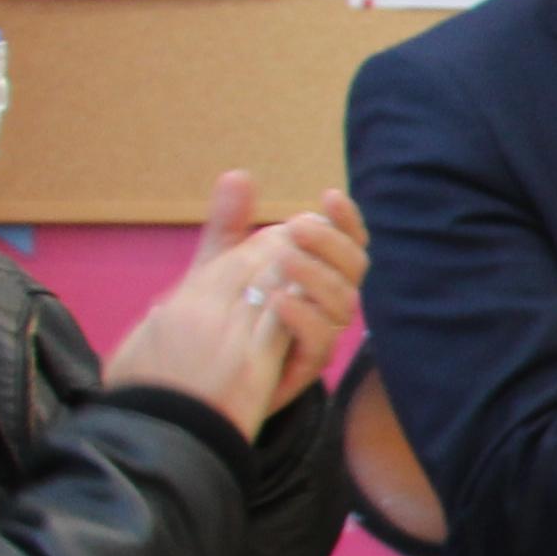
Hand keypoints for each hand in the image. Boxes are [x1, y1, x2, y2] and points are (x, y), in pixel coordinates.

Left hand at [104, 173, 362, 433]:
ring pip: (344, 302)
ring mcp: (320, 333)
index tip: (328, 197)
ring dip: (317, 275)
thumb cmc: (223, 317)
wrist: (201, 380)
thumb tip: (237, 175)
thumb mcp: (220, 266)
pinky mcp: (306, 364)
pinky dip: (302, 316)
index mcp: (315, 273)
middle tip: (297, 228)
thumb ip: (230, 225)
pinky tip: (277, 300)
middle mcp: (326, 302)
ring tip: (283, 259)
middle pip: (355, 267)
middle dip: (331, 243)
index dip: (346, 220)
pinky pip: (321, 340)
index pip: (348, 242)